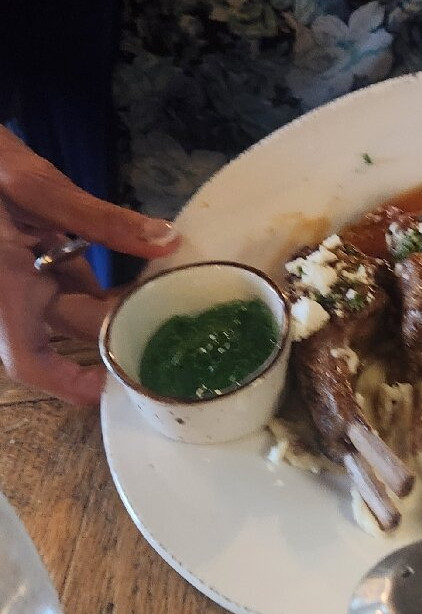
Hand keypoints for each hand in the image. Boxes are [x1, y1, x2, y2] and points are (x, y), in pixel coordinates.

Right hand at [0, 127, 179, 404]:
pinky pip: (62, 280)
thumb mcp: (32, 185)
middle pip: (67, 327)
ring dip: (112, 301)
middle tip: (172, 315)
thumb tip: (166, 241)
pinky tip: (138, 268)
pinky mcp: (21, 258)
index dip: (72, 384)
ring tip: (165, 291)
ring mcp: (13, 276)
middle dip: (118, 325)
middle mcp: (6, 292)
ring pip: (69, 304)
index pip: (29, 361)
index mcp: (0, 289)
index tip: (119, 386)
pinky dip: (94, 279)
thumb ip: (100, 218)